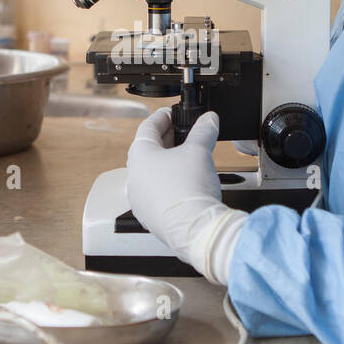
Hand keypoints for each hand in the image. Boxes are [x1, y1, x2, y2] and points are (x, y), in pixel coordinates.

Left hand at [126, 108, 245, 282]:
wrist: (195, 229)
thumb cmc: (190, 190)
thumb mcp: (200, 151)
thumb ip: (204, 131)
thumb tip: (209, 119)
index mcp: (139, 157)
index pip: (147, 127)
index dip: (162, 117)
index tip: (172, 113)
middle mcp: (134, 178)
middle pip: (148, 151)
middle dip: (166, 140)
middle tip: (182, 133)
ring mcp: (140, 199)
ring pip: (151, 173)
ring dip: (167, 163)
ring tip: (187, 158)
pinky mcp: (150, 216)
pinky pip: (156, 193)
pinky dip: (168, 183)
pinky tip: (185, 183)